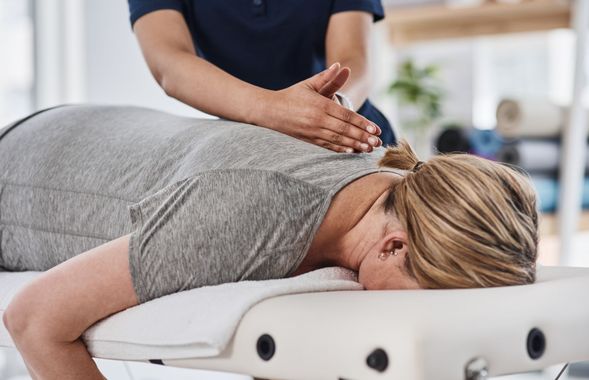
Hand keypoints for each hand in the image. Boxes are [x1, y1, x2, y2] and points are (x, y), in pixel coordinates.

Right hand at [256, 63, 381, 152]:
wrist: (270, 111)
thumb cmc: (292, 95)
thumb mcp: (310, 84)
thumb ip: (327, 77)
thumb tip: (341, 66)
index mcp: (320, 105)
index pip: (346, 115)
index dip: (362, 123)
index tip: (375, 129)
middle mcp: (318, 120)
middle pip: (345, 130)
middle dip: (363, 137)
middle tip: (378, 143)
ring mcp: (313, 132)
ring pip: (338, 140)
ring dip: (355, 145)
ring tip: (369, 149)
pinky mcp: (309, 140)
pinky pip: (328, 146)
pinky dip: (341, 149)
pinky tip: (352, 152)